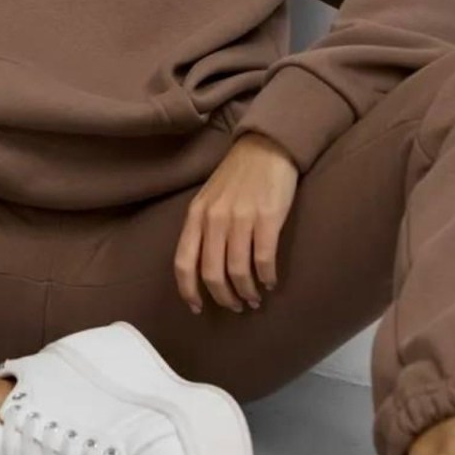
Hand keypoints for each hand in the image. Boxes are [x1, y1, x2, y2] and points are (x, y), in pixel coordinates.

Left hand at [173, 133, 298, 313]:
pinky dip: (266, 277)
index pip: (184, 262)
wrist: (266, 147)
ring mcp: (240, 218)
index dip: (188, 290)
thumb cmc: (237, 176)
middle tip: (234, 306)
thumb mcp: (208, 198)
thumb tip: (204, 266)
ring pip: (238, 271)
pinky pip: (263, 259)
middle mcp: (214, 218)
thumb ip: (202, 227)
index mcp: (196, 215)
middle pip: (212, 273)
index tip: (196, 307)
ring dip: (246, 292)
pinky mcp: (267, 217)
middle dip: (223, 297)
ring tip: (254, 299)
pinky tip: (270, 282)